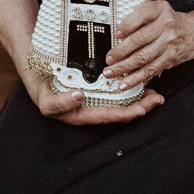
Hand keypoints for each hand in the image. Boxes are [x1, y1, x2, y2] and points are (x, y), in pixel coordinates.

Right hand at [22, 69, 163, 124]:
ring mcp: (95, 100)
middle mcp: (91, 110)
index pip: (106, 117)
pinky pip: (116, 92)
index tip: (139, 110)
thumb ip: (59, 103)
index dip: (123, 114)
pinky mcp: (97, 89)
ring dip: (139, 99)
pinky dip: (130, 88)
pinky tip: (141, 83)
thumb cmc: (42, 90)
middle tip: (156, 100)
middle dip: (139, 107)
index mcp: (81, 115)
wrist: (37, 76)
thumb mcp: (46, 99)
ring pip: (121, 103)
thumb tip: (79, 98)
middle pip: (119, 112)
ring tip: (155, 94)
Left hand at [102, 0, 193, 91]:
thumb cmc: (168, 21)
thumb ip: (138, 16)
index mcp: (159, 9)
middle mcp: (165, 25)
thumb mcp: (156, 9)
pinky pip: (150, 70)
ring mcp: (168, 43)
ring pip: (142, 58)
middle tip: (108, 58)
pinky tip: (124, 83)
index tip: (116, 34)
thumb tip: (118, 33)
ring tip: (110, 72)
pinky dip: (135, 78)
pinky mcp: (169, 59)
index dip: (127, 25)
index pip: (141, 15)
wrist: (192, 33)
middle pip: (139, 40)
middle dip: (120, 51)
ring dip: (124, 67)